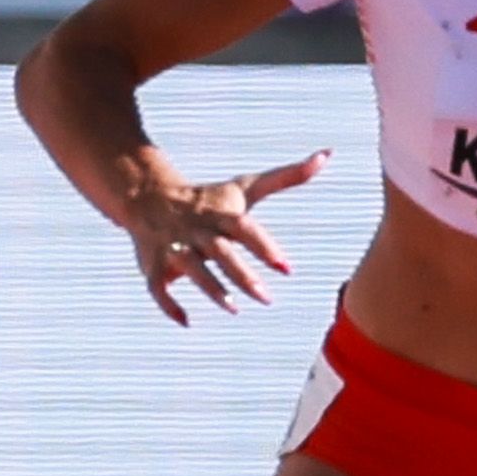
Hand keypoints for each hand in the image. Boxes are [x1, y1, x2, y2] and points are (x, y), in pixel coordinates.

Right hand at [123, 152, 323, 326]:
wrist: (148, 195)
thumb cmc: (208, 198)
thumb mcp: (246, 187)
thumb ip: (287, 177)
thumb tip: (328, 154)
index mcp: (220, 214)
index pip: (245, 229)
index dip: (265, 248)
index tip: (286, 269)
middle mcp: (198, 231)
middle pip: (220, 252)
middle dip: (241, 274)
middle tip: (266, 298)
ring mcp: (174, 247)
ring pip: (191, 269)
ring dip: (211, 288)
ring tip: (234, 308)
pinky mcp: (154, 265)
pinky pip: (158, 287)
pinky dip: (169, 305)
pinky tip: (187, 320)